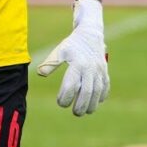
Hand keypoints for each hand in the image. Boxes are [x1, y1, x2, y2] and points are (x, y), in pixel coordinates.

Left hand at [36, 0, 109, 115]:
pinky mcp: (105, 72)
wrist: (90, 34)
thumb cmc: (72, 45)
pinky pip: (105, 87)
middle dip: (80, 105)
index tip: (60, 102)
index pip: (71, 86)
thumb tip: (40, 73)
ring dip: (92, 104)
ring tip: (85, 111)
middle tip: (75, 112)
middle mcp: (89, 69)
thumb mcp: (59, 51)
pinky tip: (95, 102)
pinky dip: (101, 96)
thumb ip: (50, 63)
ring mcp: (99, 71)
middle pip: (86, 92)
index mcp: (77, 64)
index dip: (65, 97)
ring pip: (97, 92)